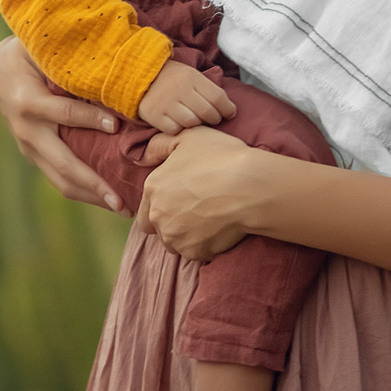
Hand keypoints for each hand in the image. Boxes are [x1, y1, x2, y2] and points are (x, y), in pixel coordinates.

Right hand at [0, 37, 124, 210]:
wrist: (2, 69)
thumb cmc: (32, 54)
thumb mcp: (44, 50)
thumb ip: (69, 59)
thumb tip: (106, 65)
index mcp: (29, 101)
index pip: (64, 113)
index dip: (89, 119)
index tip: (116, 124)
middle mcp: (27, 130)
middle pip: (63, 163)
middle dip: (93, 182)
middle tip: (121, 200)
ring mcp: (29, 147)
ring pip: (61, 180)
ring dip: (92, 196)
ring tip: (123, 208)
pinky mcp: (35, 156)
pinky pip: (60, 179)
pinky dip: (86, 190)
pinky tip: (110, 197)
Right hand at [134, 60, 237, 133]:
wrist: (140, 74)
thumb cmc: (173, 78)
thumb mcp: (191, 75)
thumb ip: (208, 89)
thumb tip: (230, 110)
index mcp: (191, 77)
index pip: (218, 97)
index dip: (228, 109)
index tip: (229, 113)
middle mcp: (179, 89)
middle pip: (207, 112)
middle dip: (214, 119)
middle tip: (212, 119)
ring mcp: (165, 103)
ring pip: (192, 123)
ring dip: (197, 124)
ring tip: (195, 120)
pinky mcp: (154, 115)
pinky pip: (174, 130)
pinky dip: (179, 129)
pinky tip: (179, 122)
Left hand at [136, 128, 267, 262]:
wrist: (250, 186)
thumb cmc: (221, 158)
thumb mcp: (188, 137)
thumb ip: (158, 145)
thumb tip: (141, 158)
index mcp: (152, 189)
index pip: (144, 211)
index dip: (163, 207)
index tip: (182, 202)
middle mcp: (158, 216)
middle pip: (159, 229)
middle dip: (172, 224)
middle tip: (196, 212)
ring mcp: (175, 237)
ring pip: (176, 243)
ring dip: (188, 235)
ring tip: (210, 219)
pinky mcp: (195, 252)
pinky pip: (197, 252)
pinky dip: (206, 245)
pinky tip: (220, 228)